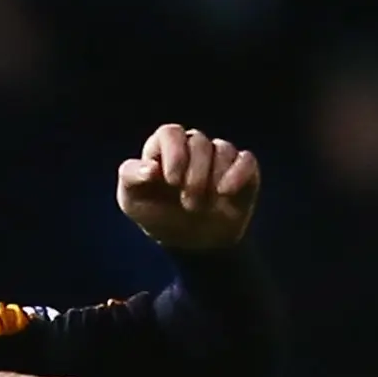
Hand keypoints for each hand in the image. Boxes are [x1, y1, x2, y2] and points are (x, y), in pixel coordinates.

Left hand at [118, 123, 259, 251]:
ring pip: (222, 149)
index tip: (171, 181)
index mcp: (164, 149)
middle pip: (198, 141)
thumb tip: (150, 168)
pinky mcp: (243, 169)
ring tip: (202, 206)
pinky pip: (246, 160)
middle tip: (188, 202)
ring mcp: (220, 156)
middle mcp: (193, 147)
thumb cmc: (158, 217)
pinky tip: (226, 193)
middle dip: (194, 175)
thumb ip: (130, 178)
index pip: (170, 132)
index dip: (173, 153)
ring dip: (212, 179)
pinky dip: (237, 174)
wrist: (191, 243)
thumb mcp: (132, 202)